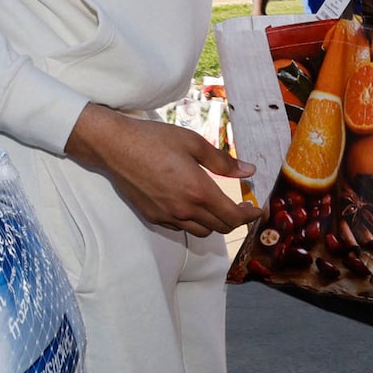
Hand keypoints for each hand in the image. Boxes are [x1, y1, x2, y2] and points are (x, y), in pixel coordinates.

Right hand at [66, 105, 261, 237]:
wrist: (115, 147)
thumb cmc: (155, 140)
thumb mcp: (194, 143)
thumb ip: (223, 161)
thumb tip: (249, 171)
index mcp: (198, 191)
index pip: (233, 217)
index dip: (249, 216)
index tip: (257, 210)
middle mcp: (184, 209)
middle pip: (220, 228)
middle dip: (235, 220)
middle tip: (241, 206)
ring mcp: (167, 216)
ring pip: (201, 232)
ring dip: (214, 223)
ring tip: (216, 206)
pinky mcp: (153, 216)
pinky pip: (180, 228)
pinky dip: (192, 222)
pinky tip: (190, 204)